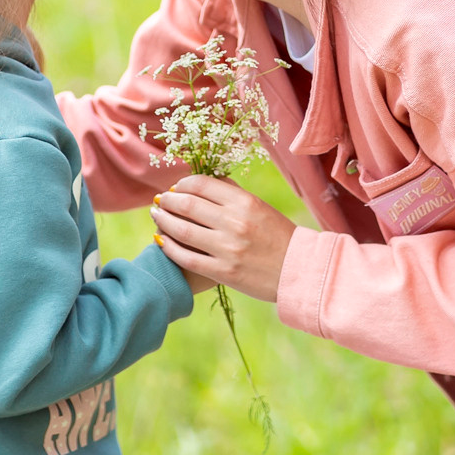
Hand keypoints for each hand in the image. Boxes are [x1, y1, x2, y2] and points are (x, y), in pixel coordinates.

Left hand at [150, 176, 295, 303]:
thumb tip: (203, 182)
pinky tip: (161, 241)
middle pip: (187, 204)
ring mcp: (227, 249)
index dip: (182, 183)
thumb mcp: (260, 207)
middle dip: (168, 200)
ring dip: (163, 220)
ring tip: (156, 215)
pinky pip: (186, 258)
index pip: (202, 184)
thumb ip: (232, 193)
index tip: (176, 187)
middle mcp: (234, 223)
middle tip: (159, 200)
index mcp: (245, 202)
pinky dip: (169, 247)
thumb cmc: (279, 235)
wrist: (298, 270)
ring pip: (182, 230)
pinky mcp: (223, 272)